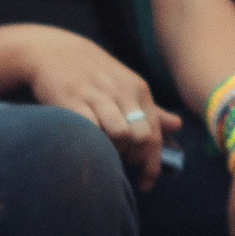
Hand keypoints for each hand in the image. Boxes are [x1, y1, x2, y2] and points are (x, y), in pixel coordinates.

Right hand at [16, 27, 180, 188]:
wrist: (56, 51)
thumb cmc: (96, 74)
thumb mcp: (126, 85)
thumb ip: (152, 109)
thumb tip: (178, 125)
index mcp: (138, 90)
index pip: (154, 133)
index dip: (152, 164)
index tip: (146, 184)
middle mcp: (121, 92)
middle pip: (140, 137)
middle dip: (134, 158)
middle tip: (122, 166)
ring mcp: (97, 96)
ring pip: (119, 134)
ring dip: (113, 153)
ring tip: (104, 155)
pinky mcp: (71, 101)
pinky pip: (90, 129)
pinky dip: (92, 143)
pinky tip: (87, 148)